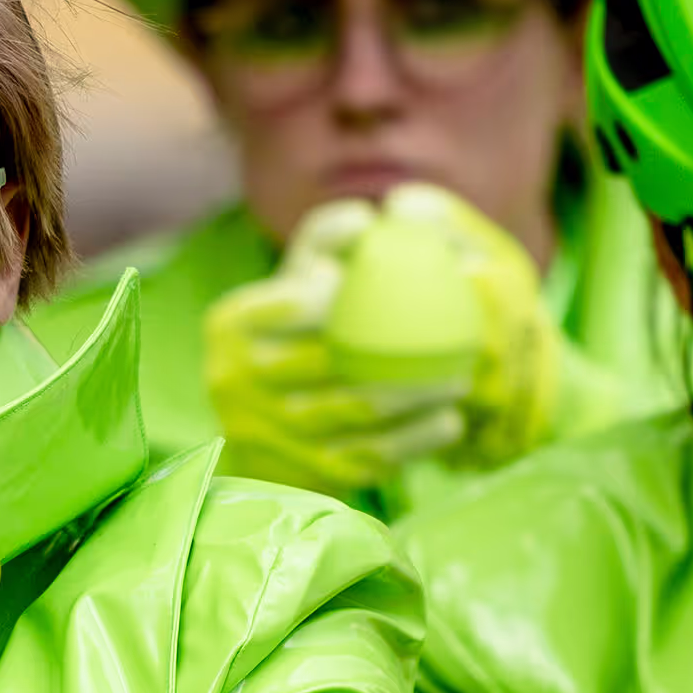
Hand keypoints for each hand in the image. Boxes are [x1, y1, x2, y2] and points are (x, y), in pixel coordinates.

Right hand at [203, 184, 559, 494]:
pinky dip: (414, 440)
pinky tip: (450, 423)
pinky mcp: (293, 475)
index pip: (298, 301)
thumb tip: (368, 217)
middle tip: (460, 343)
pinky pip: (365, 458)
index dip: (351, 295)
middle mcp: (233, 380)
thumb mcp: (296, 280)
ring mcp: (262, 433)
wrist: (262, 432)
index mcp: (231, 324)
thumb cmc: (293, 335)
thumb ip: (327, 239)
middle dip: (404, 351)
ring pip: (355, 411)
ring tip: (461, 381)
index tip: (405, 291)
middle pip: (332, 360)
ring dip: (419, 397)